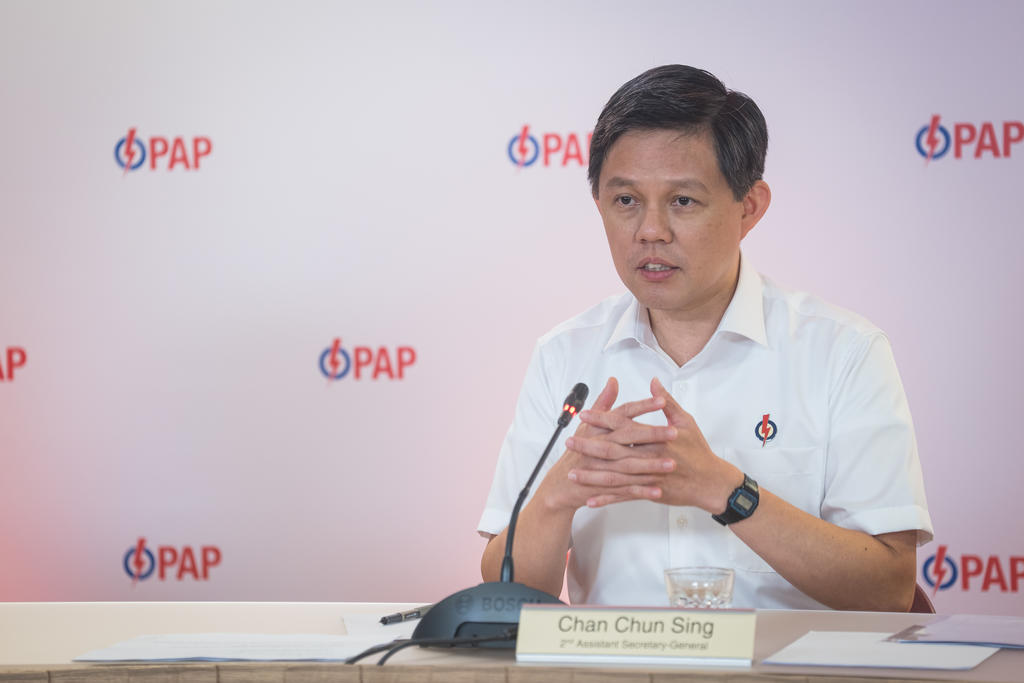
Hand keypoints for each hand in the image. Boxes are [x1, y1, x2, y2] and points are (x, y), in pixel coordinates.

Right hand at [534, 377, 673, 511]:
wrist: (563, 483)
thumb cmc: (577, 451)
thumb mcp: (587, 425)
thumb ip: (603, 402)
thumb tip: (613, 381)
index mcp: (598, 429)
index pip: (622, 414)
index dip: (642, 406)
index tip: (661, 400)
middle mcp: (599, 446)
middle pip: (628, 438)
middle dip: (652, 435)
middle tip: (675, 432)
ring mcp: (601, 468)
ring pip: (629, 465)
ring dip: (651, 465)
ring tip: (671, 463)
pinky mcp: (603, 488)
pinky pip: (625, 490)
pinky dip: (641, 492)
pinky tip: (658, 490)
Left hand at [568, 377, 741, 510]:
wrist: (711, 482)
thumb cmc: (699, 451)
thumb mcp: (686, 422)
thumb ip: (667, 402)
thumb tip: (654, 382)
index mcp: (656, 437)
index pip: (624, 424)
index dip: (602, 419)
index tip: (585, 415)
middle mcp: (650, 456)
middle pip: (613, 450)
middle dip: (588, 446)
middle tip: (568, 443)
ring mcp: (649, 477)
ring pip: (615, 476)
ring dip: (592, 475)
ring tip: (572, 472)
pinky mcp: (650, 492)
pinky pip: (625, 496)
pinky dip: (607, 498)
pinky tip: (590, 500)